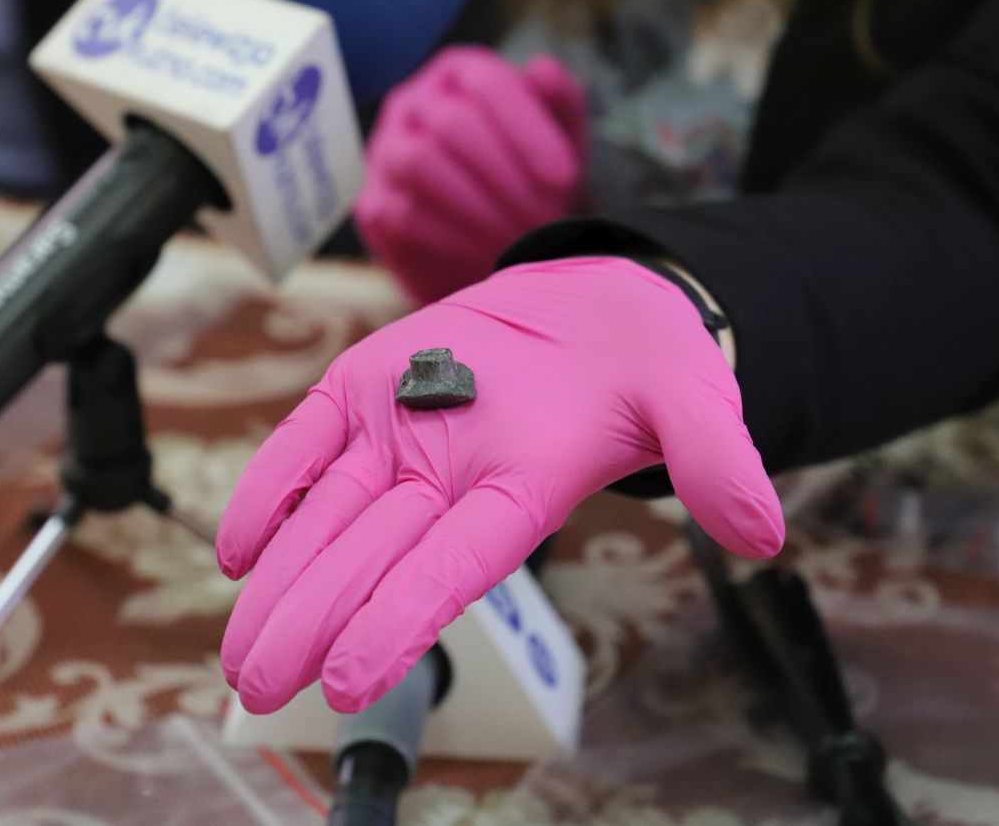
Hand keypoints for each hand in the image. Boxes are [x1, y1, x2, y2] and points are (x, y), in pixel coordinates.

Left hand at [216, 256, 782, 714]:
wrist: (596, 309)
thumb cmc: (647, 367)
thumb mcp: (693, 399)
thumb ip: (717, 459)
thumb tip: (765, 529)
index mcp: (522, 489)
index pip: (456, 568)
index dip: (403, 621)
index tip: (350, 682)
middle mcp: (452, 477)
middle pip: (372, 561)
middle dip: (313, 623)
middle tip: (257, 689)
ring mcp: (401, 434)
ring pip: (328, 519)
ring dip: (280, 582)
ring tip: (238, 650)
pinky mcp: (367, 390)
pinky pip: (306, 444)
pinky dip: (269, 488)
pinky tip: (234, 545)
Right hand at [355, 46, 587, 304]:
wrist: (489, 242)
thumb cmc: (529, 176)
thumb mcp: (560, 138)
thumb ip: (561, 100)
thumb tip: (542, 69)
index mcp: (460, 73)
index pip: (489, 83)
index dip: (529, 130)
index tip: (566, 179)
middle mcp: (415, 101)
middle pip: (453, 123)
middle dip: (507, 176)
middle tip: (545, 218)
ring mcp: (386, 150)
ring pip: (419, 163)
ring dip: (477, 206)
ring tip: (518, 238)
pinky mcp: (374, 203)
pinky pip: (401, 212)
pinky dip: (451, 237)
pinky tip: (485, 255)